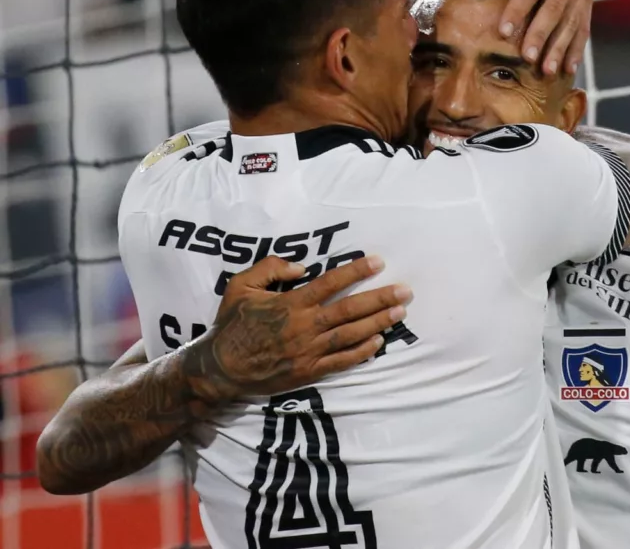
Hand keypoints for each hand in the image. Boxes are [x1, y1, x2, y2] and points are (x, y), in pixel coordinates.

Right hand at [183, 256, 411, 403]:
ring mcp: (308, 351)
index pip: (330, 284)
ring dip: (378, 323)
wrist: (220, 369)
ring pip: (350, 335)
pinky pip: (341, 362)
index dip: (355, 272)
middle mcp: (303, 327)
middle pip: (349, 310)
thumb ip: (269, 268)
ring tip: (400, 312)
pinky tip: (379, 342)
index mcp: (289, 305)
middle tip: (405, 290)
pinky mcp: (309, 371)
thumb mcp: (240, 286)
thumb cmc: (232, 324)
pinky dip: (362, 353)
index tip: (378, 262)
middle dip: (379, 299)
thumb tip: (301, 267)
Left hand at [466, 0, 593, 76]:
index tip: (504, 33)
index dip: (517, 10)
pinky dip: (576, 49)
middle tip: (528, 58)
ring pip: (571, 21)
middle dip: (541, 34)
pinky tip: (568, 70)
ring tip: (547, 71)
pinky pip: (583, 26)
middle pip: (554, 8)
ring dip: (560, 48)